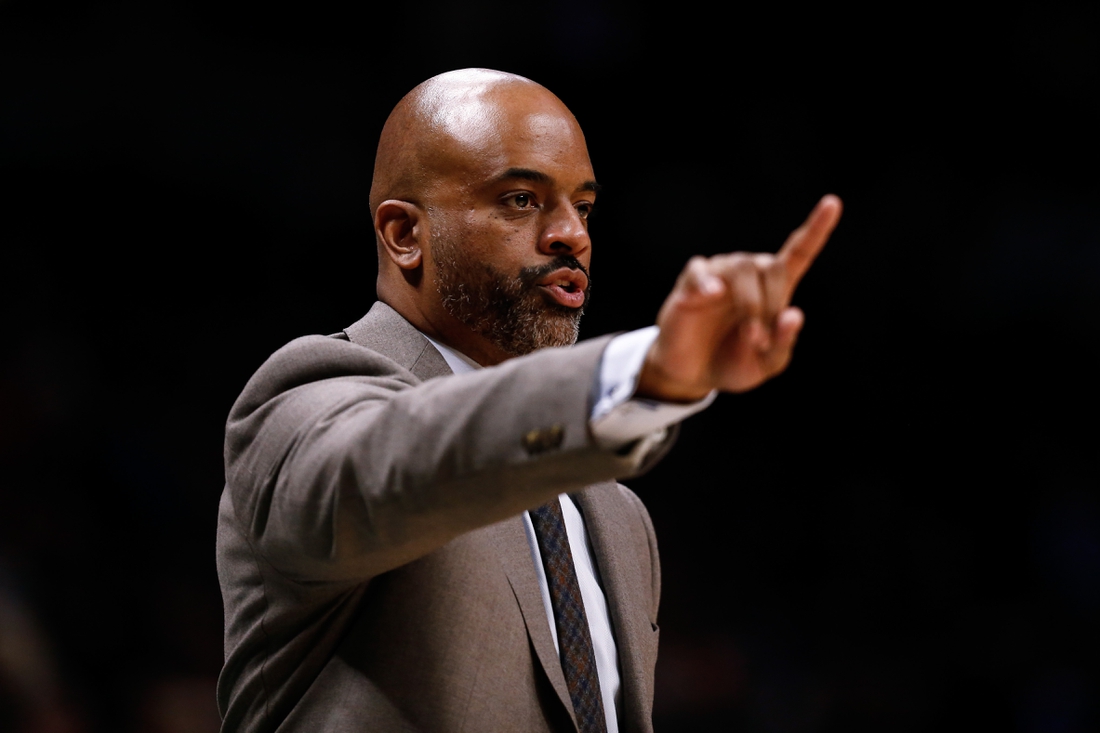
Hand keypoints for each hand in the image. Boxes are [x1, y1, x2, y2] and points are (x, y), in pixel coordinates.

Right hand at [637, 194, 841, 401]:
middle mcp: (747, 274)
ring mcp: (717, 275)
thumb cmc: (733, 363)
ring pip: (743, 268)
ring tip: (750, 337)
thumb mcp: (766, 364)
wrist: (693, 375)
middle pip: (771, 266)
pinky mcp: (689, 283)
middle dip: (773, 304)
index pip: (798, 252)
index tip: (832, 203)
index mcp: (773, 289)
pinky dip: (707, 280)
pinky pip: (700, 270)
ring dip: (752, 303)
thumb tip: (794, 315)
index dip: (816, 229)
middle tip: (762, 340)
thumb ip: (784, 343)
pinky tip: (713, 295)